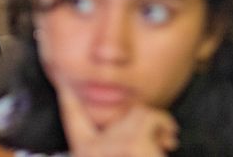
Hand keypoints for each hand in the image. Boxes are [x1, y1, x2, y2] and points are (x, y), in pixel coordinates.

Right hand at [58, 84, 178, 156]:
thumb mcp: (120, 152)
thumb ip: (114, 145)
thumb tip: (133, 126)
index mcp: (84, 154)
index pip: (72, 119)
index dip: (68, 98)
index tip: (64, 82)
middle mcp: (90, 150)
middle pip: (117, 113)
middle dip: (145, 121)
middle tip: (166, 139)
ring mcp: (110, 146)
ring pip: (138, 112)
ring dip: (160, 124)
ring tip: (168, 143)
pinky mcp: (132, 145)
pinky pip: (153, 117)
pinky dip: (166, 127)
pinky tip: (168, 145)